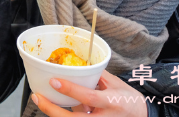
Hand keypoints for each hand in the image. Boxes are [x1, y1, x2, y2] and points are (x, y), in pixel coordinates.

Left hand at [32, 71, 148, 116]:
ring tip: (41, 100)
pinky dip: (63, 115)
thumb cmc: (128, 99)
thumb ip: (96, 78)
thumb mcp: (115, 85)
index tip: (54, 81)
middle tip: (37, 97)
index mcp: (111, 102)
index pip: (88, 97)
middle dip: (52, 110)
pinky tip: (54, 107)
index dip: (70, 90)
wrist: (141, 116)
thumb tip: (77, 67)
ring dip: (54, 113)